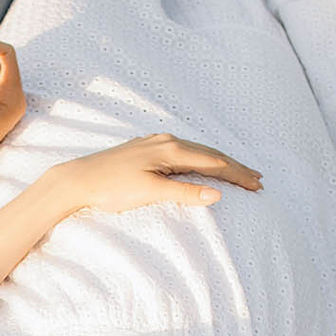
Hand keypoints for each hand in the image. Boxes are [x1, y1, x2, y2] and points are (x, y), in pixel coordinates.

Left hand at [42, 133, 261, 218]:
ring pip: (198, 151)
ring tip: (237, 172)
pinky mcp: (146, 148)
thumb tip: (217, 194)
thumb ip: (184, 193)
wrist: (77, 179)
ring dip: (220, 162)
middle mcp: (168, 141)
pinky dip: (201, 159)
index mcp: (172, 150)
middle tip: (257, 180)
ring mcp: (156, 142)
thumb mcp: (150, 193)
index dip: (238, 174)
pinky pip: (184, 151)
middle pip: (211, 153)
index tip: (257, 186)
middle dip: (235, 167)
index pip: (215, 162)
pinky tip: (202, 164)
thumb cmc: (111, 188)